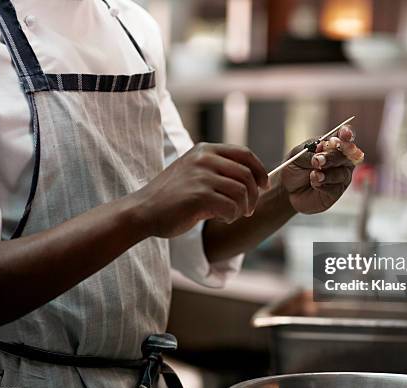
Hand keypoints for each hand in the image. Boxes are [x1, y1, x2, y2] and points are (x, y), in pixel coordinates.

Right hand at [132, 143, 268, 237]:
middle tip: (248, 210)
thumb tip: (257, 181)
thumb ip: (220, 173)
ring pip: (242, 192)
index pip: (245, 154)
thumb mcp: (196, 175)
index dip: (260, 171)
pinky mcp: (198, 195)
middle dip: (254, 195)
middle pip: (247, 175)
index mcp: (205, 150)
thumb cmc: (172, 197)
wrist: (143, 211)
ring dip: (243, 208)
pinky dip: (231, 216)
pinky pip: (231, 207)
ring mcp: (201, 175)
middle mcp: (204, 158)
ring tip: (232, 215)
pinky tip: (222, 218)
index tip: (263, 186)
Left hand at [281, 125, 358, 213]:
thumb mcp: (297, 156)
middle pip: (346, 155)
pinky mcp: (336, 191)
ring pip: (342, 173)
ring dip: (327, 174)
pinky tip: (314, 184)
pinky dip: (324, 185)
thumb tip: (320, 156)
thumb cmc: (295, 168)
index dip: (346, 134)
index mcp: (332, 145)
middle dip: (332, 157)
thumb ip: (310, 154)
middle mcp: (340, 159)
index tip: (344, 135)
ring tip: (313, 175)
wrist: (287, 188)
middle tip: (317, 160)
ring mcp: (340, 176)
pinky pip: (335, 188)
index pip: (344, 136)